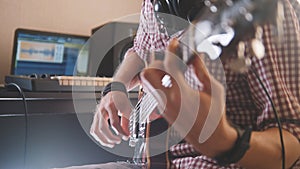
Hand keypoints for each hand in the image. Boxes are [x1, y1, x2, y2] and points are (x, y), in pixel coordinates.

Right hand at [90, 91, 130, 147]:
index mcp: (110, 106)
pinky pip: (93, 129)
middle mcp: (102, 110)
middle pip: (102, 127)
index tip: (126, 136)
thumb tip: (127, 134)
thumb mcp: (126, 109)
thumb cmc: (120, 100)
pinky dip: (99, 137)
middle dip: (110, 137)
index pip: (114, 122)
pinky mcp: (95, 118)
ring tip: (111, 144)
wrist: (114, 93)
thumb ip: (126, 122)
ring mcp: (97, 114)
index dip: (120, 132)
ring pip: (95, 130)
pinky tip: (105, 139)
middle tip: (118, 141)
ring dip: (103, 140)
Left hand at [140, 39, 232, 156]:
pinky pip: (153, 90)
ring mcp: (162, 106)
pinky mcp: (162, 110)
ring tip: (171, 68)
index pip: (169, 66)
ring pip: (148, 82)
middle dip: (158, 61)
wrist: (209, 139)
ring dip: (156, 71)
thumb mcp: (213, 90)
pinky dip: (158, 80)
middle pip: (149, 73)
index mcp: (182, 94)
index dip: (171, 50)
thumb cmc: (214, 116)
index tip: (174, 42)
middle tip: (170, 58)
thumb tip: (195, 55)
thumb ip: (201, 71)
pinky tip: (172, 79)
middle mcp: (167, 100)